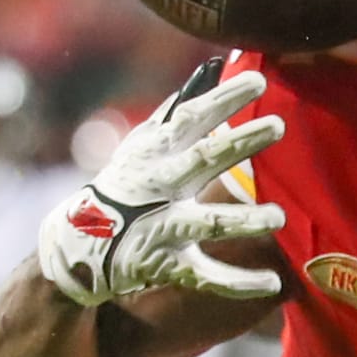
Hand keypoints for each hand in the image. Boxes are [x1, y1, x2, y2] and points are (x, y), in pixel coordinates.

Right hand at [37, 60, 285, 306]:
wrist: (77, 243)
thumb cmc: (124, 182)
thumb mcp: (142, 144)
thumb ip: (176, 111)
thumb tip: (212, 71)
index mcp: (155, 153)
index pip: (192, 117)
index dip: (224, 98)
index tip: (259, 81)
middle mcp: (158, 186)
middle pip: (202, 160)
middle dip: (239, 143)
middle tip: (278, 126)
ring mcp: (161, 227)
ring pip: (206, 224)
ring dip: (242, 221)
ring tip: (278, 217)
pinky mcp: (165, 264)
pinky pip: (205, 276)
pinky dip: (238, 283)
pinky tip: (272, 285)